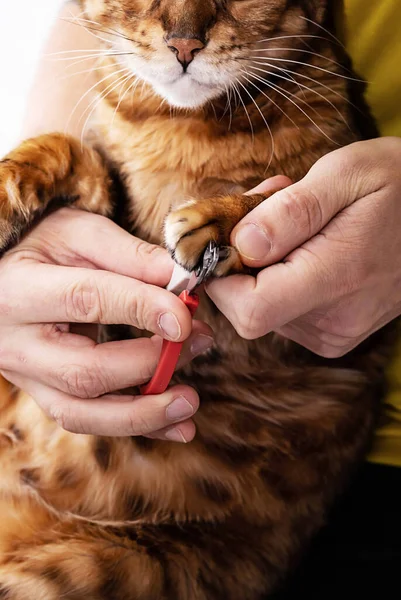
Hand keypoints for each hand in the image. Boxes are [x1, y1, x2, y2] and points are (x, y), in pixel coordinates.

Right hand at [0, 208, 212, 441]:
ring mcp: (27, 377)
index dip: (141, 310)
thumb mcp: (79, 233)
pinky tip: (174, 424)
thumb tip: (182, 278)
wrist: (6, 279)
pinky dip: (135, 425)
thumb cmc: (43, 248)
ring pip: (83, 413)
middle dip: (151, 365)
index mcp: (21, 291)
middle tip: (200, 343)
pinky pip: (88, 421)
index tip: (186, 317)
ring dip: (144, 413)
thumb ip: (130, 255)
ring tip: (189, 402)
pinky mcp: (43, 395)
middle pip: (86, 371)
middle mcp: (17, 343)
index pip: (86, 302)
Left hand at [207, 137, 400, 357]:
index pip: (248, 310)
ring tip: (294, 218)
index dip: (220, 277)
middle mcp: (330, 321)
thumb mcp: (346, 174)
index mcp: (335, 280)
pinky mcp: (331, 330)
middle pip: (247, 306)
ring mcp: (332, 331)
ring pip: (261, 304)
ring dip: (261, 260)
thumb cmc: (399, 185)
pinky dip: (279, 272)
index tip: (224, 236)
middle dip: (240, 256)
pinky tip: (303, 240)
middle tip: (264, 207)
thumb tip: (240, 245)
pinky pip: (283, 306)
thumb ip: (291, 212)